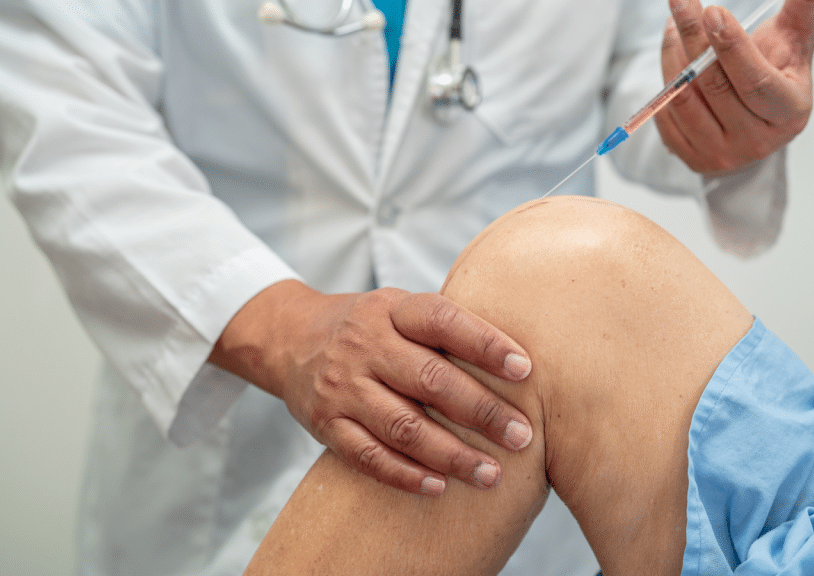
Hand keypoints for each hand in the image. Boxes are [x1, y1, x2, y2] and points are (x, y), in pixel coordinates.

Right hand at [210, 280, 533, 495]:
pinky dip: (405, 474)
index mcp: (391, 310)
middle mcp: (364, 345)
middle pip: (429, 380)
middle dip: (481, 411)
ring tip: (491, 474)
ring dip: (451, 454)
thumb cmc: (368, 326)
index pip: (442, 321)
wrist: (289, 338)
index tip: (524, 369)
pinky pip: (368, 455)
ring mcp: (342, 386)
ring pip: (403, 426)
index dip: (485, 344)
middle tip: (521, 435)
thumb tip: (519, 361)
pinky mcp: (325, 423)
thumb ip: (445, 329)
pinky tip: (439, 486)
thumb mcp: (399, 308)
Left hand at [657, 0, 813, 172]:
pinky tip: (672, 52)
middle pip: (715, 87)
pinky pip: (666, 113)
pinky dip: (665, 77)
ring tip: (676, 23)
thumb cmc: (776, 73)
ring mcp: (721, 154)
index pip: (755, 82)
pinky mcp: (691, 157)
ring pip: (685, 99)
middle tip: (681, 2)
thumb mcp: (795, 43)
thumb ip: (805, 9)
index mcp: (788, 112)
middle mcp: (756, 140)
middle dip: (693, 39)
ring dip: (675, 55)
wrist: (755, 123)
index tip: (712, 12)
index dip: (732, 47)